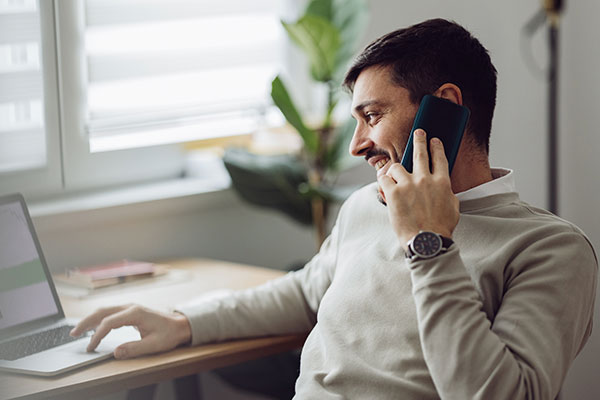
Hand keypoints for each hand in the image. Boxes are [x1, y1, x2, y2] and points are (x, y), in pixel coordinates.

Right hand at [70, 304, 191, 358]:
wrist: (180, 325)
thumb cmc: (169, 334)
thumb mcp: (154, 345)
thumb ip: (134, 348)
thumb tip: (115, 352)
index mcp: (136, 313)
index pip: (109, 322)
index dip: (97, 335)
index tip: (90, 347)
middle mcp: (130, 307)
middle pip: (102, 311)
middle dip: (86, 322)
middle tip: (72, 334)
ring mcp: (130, 308)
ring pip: (105, 310)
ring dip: (90, 319)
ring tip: (77, 331)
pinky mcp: (130, 312)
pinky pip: (110, 313)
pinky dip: (98, 319)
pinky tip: (92, 327)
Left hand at [378, 129, 458, 249]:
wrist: (426, 240)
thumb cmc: (441, 227)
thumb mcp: (453, 207)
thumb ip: (447, 192)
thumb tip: (442, 186)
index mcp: (442, 182)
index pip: (439, 158)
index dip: (436, 146)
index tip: (434, 140)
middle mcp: (425, 179)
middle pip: (420, 153)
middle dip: (419, 140)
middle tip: (418, 132)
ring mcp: (408, 185)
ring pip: (397, 167)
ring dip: (395, 170)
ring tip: (394, 176)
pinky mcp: (393, 193)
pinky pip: (384, 179)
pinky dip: (383, 181)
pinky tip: (384, 185)